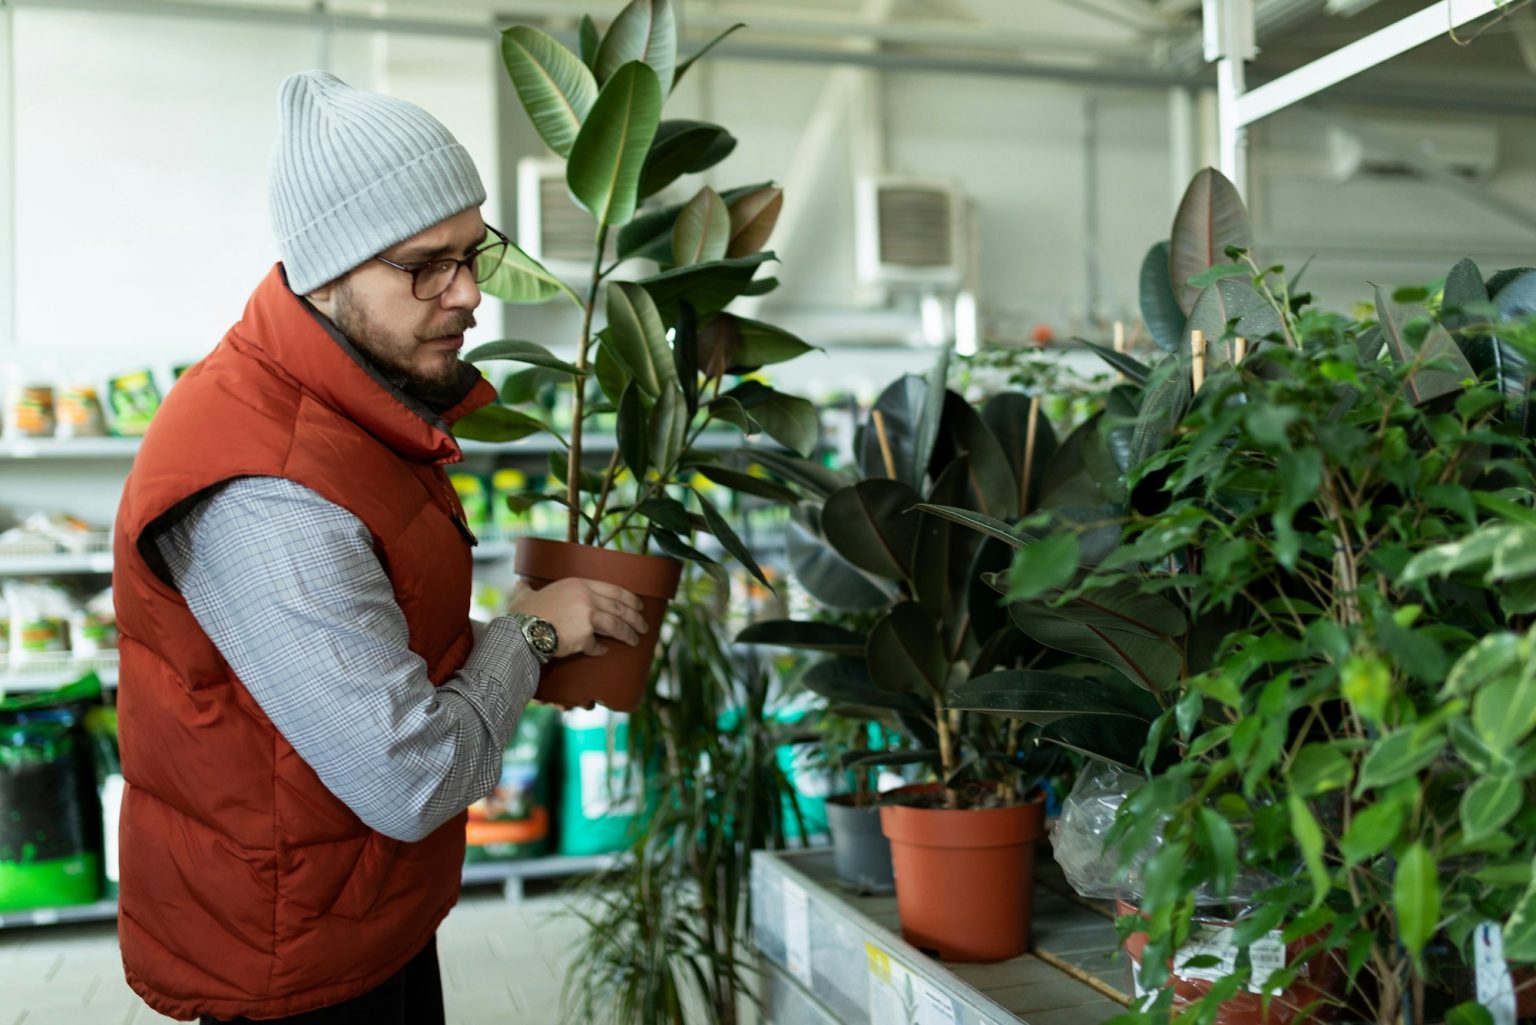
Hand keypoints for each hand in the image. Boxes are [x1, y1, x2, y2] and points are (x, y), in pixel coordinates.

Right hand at [506, 578, 647, 658]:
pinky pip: (597, 645)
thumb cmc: (521, 615)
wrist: (520, 632)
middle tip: (644, 626)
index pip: (613, 589)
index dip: (630, 598)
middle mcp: (586, 597)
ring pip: (617, 625)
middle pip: (620, 607)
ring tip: (635, 641)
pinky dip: (600, 650)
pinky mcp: (585, 636)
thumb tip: (521, 586)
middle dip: (636, 618)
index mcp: (578, 584)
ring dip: (629, 634)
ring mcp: (587, 616)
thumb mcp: (525, 596)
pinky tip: (603, 652)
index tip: (639, 605)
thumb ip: (527, 590)